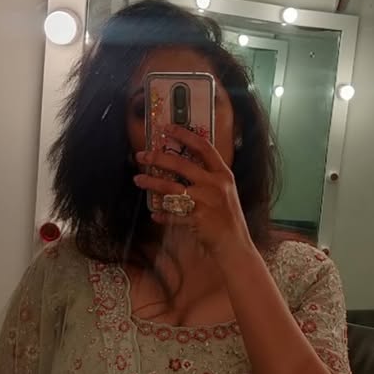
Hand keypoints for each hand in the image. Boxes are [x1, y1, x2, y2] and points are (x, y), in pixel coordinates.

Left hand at [134, 127, 252, 261]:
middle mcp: (214, 185)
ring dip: (152, 182)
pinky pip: (173, 213)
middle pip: (181, 164)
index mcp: (223, 174)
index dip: (184, 135)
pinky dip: (162, 214)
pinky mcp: (197, 219)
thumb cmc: (228, 218)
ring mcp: (205, 201)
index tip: (167, 129)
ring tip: (138, 179)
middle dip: (158, 157)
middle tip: (142, 156)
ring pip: (171, 187)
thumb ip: (209, 178)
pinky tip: (154, 214)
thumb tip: (185, 165)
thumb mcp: (226, 192)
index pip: (203, 147)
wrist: (234, 245)